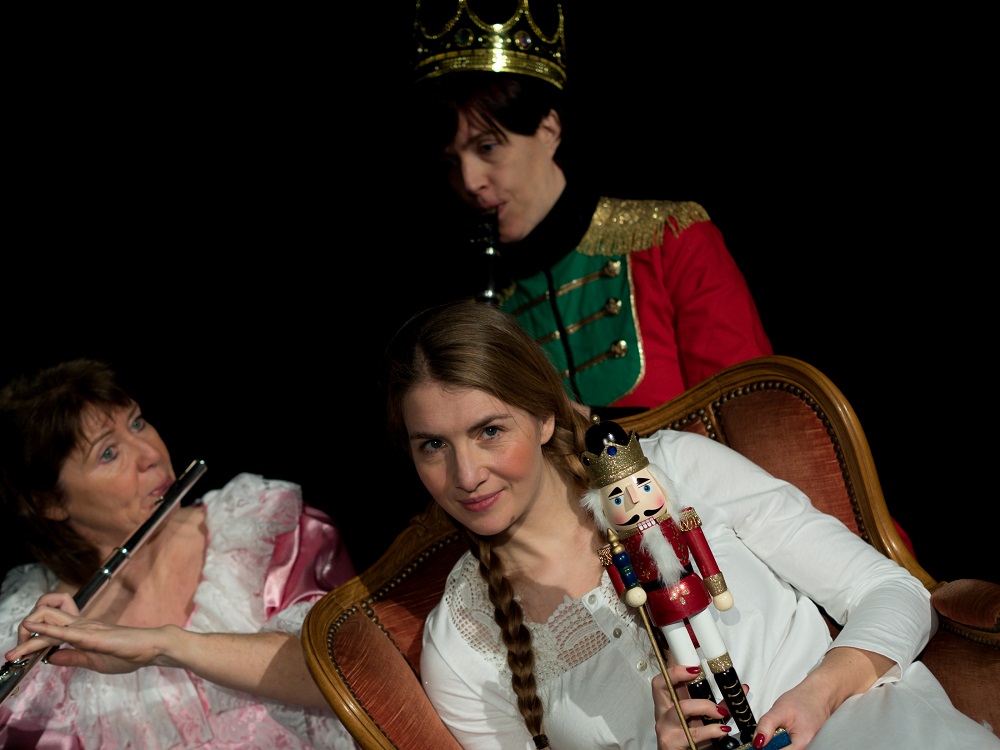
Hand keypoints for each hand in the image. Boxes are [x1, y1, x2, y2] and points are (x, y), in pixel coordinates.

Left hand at [6, 603, 172, 674]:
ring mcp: (86, 628)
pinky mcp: (92, 636)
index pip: (48, 628)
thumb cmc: (129, 653)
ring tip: (18, 651)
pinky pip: (65, 631)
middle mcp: (80, 625)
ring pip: (48, 620)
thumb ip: (72, 657)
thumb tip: (49, 658)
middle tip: (16, 653)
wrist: (152, 648)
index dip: (29, 640)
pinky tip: (33, 630)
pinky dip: (45, 630)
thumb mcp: (93, 661)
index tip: (18, 656)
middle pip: (43, 616)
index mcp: (81, 631)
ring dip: (28, 634)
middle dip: (23, 634)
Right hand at [652, 664, 733, 749]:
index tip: (690, 650)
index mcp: (670, 703)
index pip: (666, 676)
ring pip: (682, 707)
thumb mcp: (705, 720)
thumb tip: (741, 688)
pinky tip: (723, 730)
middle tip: (696, 671)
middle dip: (677, 673)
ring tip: (721, 712)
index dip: (674, 663)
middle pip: (660, 684)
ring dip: (705, 706)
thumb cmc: (692, 742)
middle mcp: (663, 712)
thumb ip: (720, 705)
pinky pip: (694, 732)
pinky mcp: (671, 742)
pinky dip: (712, 730)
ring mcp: (665, 727)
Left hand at [752, 645, 894, 748]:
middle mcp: (814, 749)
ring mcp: (816, 747)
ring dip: (784, 746)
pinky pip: (800, 749)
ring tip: (776, 737)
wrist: (827, 687)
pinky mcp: (815, 745)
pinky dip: (791, 746)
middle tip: (765, 743)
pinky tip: (784, 739)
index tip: (761, 748)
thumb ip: (767, 727)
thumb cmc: (806, 696)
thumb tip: (757, 744)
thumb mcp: (780, 708)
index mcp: (805, 745)